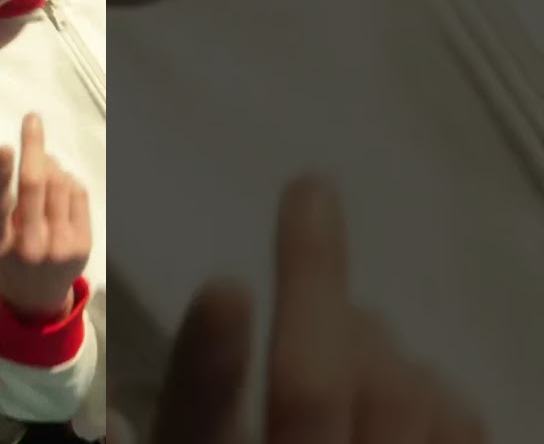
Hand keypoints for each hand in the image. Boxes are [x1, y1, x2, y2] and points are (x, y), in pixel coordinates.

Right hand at [0, 113, 90, 317]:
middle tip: (32, 119)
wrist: (37, 293)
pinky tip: (57, 185)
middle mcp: (28, 246)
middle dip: (33, 146)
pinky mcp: (82, 243)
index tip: (5, 146)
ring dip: (50, 163)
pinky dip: (67, 179)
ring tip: (42, 164)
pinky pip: (77, 193)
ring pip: (58, 184)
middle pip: (34, 186)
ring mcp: (58, 245)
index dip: (1, 174)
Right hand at [146, 176, 486, 443]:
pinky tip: (409, 379)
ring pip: (394, 391)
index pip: (202, 412)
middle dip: (310, 278)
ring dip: (370, 335)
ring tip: (351, 318)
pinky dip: (432, 386)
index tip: (226, 285)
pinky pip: (457, 423)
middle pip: (312, 383)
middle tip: (309, 191)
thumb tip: (154, 366)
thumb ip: (182, 410)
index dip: (213, 354)